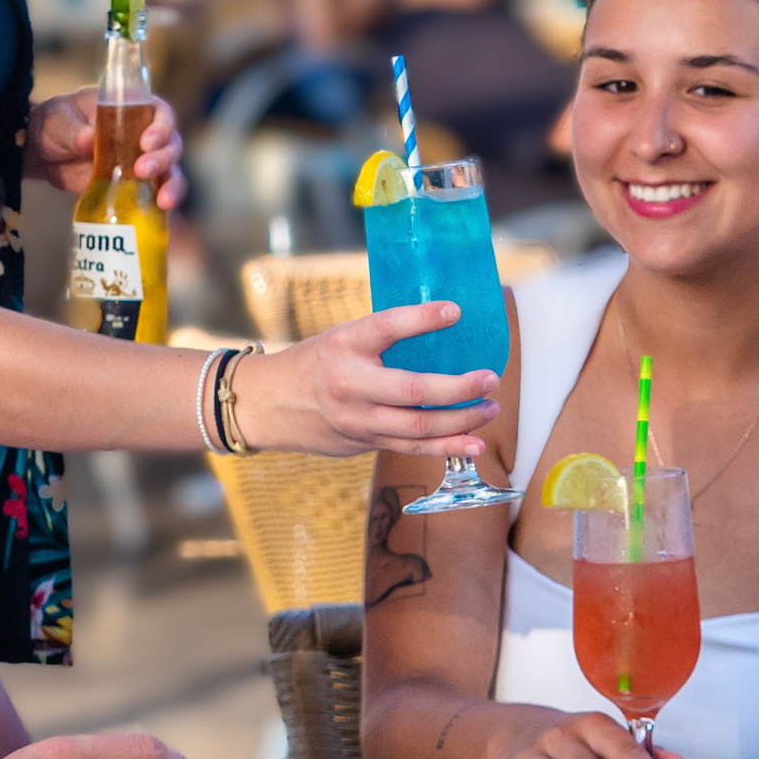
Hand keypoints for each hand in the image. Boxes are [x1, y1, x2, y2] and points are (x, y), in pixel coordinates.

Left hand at [24, 88, 187, 209]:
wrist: (39, 153)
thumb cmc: (53, 124)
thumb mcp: (59, 121)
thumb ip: (74, 130)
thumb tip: (88, 141)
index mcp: (130, 109)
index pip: (159, 112)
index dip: (161, 126)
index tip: (147, 141)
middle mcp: (143, 134)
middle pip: (170, 144)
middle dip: (163, 158)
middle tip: (142, 170)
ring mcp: (139, 162)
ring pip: (170, 171)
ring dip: (171, 184)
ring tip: (163, 201)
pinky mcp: (132, 187)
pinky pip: (154, 195)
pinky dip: (160, 204)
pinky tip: (160, 214)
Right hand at [233, 305, 501, 456]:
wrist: (268, 405)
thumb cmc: (315, 363)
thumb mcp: (341, 337)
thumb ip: (383, 337)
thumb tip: (443, 321)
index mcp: (345, 344)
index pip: (386, 327)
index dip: (421, 319)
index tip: (455, 311)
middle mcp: (350, 384)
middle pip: (412, 391)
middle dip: (458, 388)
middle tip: (490, 379)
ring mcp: (358, 419)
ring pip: (418, 427)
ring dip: (461, 421)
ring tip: (491, 408)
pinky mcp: (364, 442)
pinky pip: (411, 448)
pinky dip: (446, 447)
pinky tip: (474, 444)